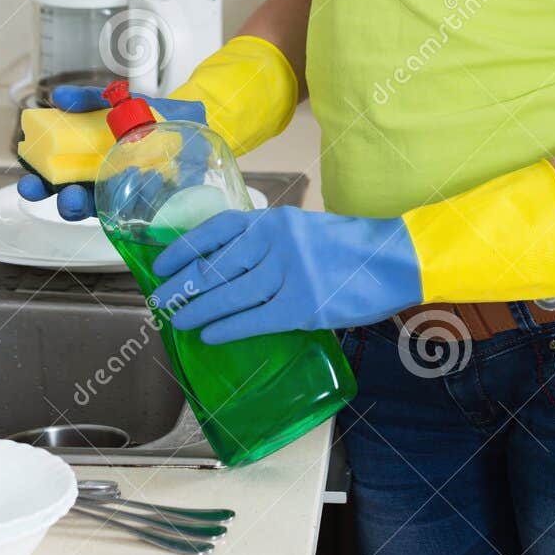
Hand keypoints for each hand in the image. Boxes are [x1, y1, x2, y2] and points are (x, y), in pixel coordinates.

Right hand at [17, 88, 206, 220]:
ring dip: (97, 208)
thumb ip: (89, 97)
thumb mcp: (118, 99)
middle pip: (71, 201)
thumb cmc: (151, 113)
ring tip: (99, 195)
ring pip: (101, 212)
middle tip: (66, 195)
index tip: (29, 182)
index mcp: (85, 161)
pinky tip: (144, 181)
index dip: (37, 185)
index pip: (53, 179)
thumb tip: (59, 96)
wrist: (192, 119)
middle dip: (62, 202)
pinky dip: (137, 199)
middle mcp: (100, 182)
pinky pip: (139, 208)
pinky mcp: (150, 202)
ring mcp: (124, 194)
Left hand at [148, 206, 422, 342]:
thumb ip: (270, 243)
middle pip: (215, 265)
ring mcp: (288, 274)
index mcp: (275, 220)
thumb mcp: (304, 230)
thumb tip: (228, 267)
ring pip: (229, 294)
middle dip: (182, 285)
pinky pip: (254, 319)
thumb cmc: (350, 246)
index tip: (162, 263)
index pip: (216, 229)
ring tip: (179, 321)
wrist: (394, 259)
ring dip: (198, 310)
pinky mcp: (302, 306)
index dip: (184, 247)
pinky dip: (228, 328)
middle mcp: (275, 242)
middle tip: (160, 299)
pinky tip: (211, 335)